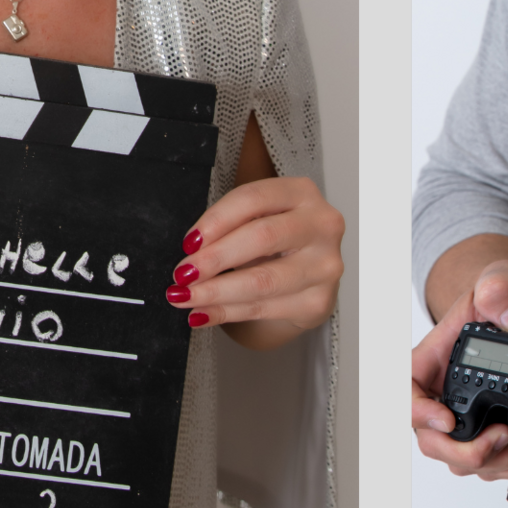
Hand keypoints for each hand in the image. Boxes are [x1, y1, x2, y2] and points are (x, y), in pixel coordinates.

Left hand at [168, 175, 343, 349]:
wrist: (308, 278)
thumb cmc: (277, 242)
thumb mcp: (258, 220)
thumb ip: (230, 227)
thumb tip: (191, 252)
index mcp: (302, 193)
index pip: (254, 199)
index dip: (217, 220)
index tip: (189, 242)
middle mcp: (322, 225)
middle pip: (262, 237)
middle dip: (214, 258)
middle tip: (183, 273)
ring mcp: (324, 265)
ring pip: (262, 280)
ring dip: (215, 291)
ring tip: (185, 296)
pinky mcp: (318, 301)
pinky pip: (263, 308)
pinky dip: (226, 312)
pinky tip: (203, 314)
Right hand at [410, 257, 507, 482]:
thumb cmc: (502, 296)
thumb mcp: (501, 280)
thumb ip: (501, 289)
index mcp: (432, 358)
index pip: (406, 390)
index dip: (417, 413)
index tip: (446, 420)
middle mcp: (440, 390)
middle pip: (427, 437)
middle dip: (459, 450)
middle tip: (495, 439)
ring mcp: (461, 413)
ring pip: (454, 456)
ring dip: (484, 460)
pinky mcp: (484, 428)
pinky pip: (480, 462)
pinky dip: (499, 464)